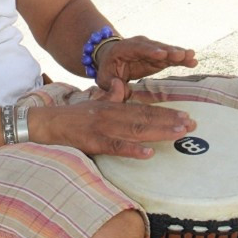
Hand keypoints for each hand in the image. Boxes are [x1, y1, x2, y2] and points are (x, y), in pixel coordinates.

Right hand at [30, 80, 196, 158]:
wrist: (45, 122)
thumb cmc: (71, 116)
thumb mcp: (92, 102)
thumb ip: (108, 95)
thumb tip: (118, 84)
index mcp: (113, 106)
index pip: (144, 109)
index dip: (166, 112)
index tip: (186, 115)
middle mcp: (111, 114)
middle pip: (146, 118)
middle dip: (170, 121)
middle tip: (192, 125)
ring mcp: (103, 128)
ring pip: (135, 130)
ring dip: (159, 131)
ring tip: (179, 134)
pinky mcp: (93, 142)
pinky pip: (116, 146)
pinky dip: (133, 150)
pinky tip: (148, 153)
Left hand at [95, 36, 197, 86]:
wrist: (110, 57)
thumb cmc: (107, 69)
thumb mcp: (104, 78)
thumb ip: (111, 85)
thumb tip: (122, 90)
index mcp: (124, 49)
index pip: (138, 49)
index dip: (150, 51)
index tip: (162, 54)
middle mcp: (140, 45)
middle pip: (156, 47)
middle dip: (169, 51)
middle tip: (182, 55)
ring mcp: (151, 50)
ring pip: (166, 51)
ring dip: (178, 53)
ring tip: (191, 56)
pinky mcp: (159, 57)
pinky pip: (171, 57)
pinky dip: (181, 59)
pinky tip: (192, 60)